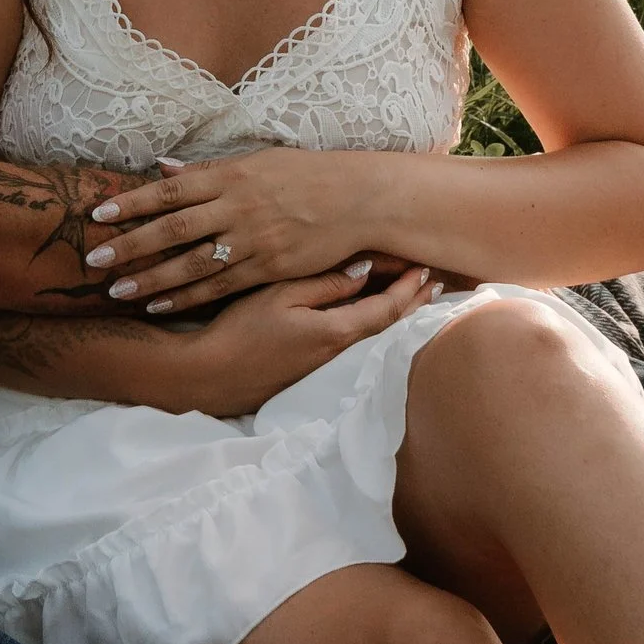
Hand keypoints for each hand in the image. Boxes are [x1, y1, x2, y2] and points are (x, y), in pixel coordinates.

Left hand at [83, 149, 387, 311]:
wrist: (358, 199)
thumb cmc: (306, 175)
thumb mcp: (256, 162)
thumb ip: (206, 172)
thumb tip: (162, 169)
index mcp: (231, 176)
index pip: (170, 190)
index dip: (132, 203)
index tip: (98, 215)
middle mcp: (237, 207)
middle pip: (173, 229)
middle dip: (131, 244)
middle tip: (94, 259)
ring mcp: (252, 240)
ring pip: (191, 263)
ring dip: (150, 278)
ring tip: (116, 290)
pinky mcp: (268, 268)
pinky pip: (219, 287)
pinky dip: (186, 297)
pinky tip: (158, 305)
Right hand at [157, 259, 431, 415]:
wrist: (208, 377)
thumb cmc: (240, 331)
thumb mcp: (280, 295)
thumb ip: (325, 284)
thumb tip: (364, 270)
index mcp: (336, 332)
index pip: (387, 309)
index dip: (409, 287)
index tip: (425, 266)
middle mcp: (339, 352)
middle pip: (389, 326)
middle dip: (413, 301)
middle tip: (434, 280)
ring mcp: (325, 364)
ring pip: (373, 334)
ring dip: (396, 311)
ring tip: (413, 294)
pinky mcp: (310, 368)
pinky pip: (355, 340)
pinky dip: (373, 322)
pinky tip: (371, 313)